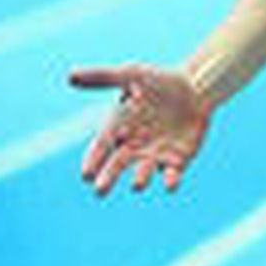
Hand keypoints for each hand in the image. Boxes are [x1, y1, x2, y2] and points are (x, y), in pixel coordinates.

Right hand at [69, 64, 211, 195]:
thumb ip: (102, 77)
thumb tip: (70, 76)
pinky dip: (171, 180)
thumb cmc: (159, 81)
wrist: (195, 86)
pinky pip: (173, 173)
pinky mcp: (178, 159)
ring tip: (136, 185)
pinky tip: (170, 185)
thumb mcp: (131, 74)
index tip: (86, 174)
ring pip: (145, 171)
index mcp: (118, 128)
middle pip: (118, 165)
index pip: (102, 147)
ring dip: (141, 178)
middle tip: (100, 190)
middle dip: (109, 177)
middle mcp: (133, 147)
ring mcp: (155, 155)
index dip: (94, 160)